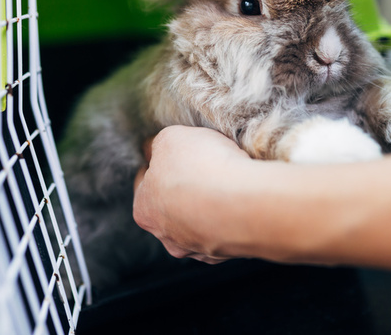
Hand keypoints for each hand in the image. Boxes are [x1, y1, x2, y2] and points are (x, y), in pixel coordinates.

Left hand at [133, 125, 250, 263]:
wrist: (246, 204)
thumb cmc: (201, 170)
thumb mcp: (171, 138)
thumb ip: (158, 144)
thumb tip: (155, 148)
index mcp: (144, 210)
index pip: (145, 181)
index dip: (160, 161)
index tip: (176, 152)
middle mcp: (168, 237)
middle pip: (172, 206)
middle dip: (186, 186)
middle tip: (204, 166)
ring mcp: (199, 249)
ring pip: (200, 222)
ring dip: (210, 205)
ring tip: (228, 182)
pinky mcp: (229, 253)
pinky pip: (227, 231)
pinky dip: (232, 217)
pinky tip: (242, 200)